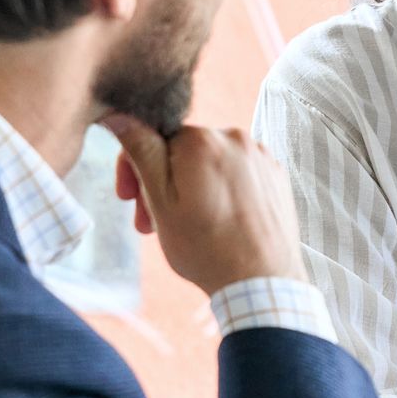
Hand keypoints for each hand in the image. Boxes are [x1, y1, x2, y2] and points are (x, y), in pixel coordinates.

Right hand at [104, 113, 307, 295]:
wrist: (263, 283)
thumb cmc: (207, 249)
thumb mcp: (160, 202)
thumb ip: (141, 152)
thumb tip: (120, 114)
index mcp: (202, 140)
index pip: (154, 137)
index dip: (135, 168)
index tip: (129, 198)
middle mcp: (236, 138)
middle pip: (182, 151)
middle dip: (162, 183)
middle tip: (150, 223)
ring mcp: (261, 156)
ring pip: (209, 163)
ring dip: (191, 188)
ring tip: (186, 227)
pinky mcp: (276, 175)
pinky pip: (237, 173)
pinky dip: (220, 191)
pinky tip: (217, 222)